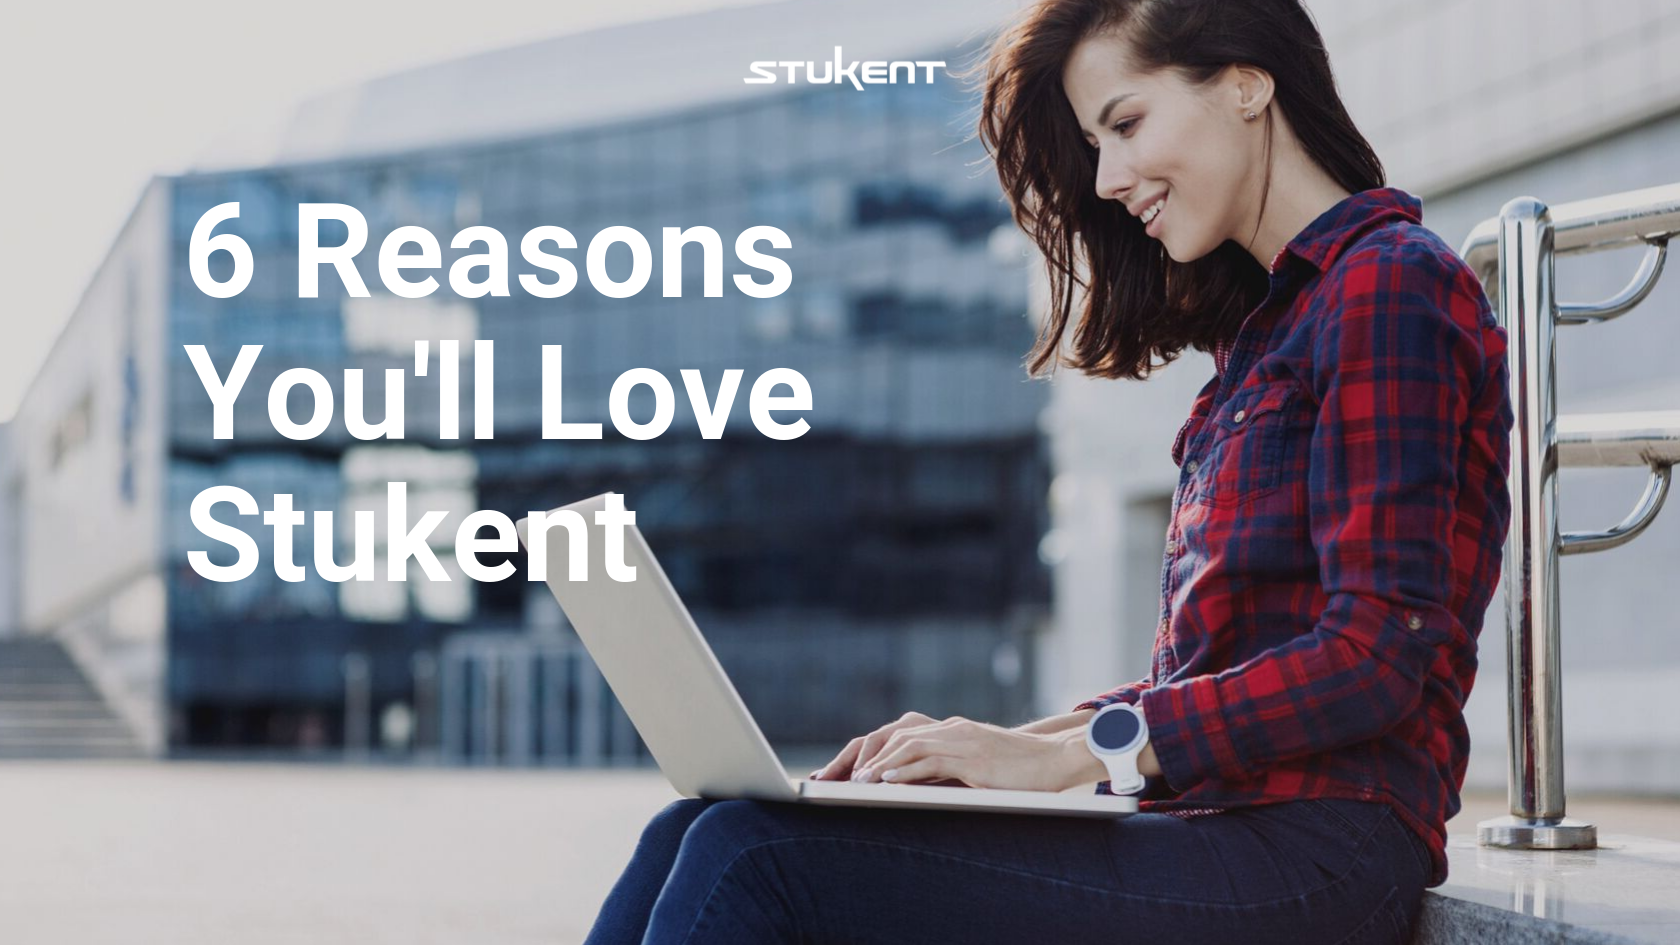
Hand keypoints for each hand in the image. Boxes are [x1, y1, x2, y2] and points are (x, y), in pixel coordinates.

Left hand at [809, 711, 1085, 792]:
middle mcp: (950, 729)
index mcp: (949, 730)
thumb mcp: (976, 767)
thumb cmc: (1019, 770)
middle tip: (839, 777)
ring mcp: (961, 739)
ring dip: (879, 763)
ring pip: (907, 744)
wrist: (1056, 760)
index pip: (898, 734)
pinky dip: (905, 770)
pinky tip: (886, 781)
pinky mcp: (972, 756)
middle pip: (894, 735)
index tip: (845, 772)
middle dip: (864, 755)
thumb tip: (914, 788)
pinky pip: (931, 760)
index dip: (869, 751)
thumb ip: (946, 770)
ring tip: (857, 782)